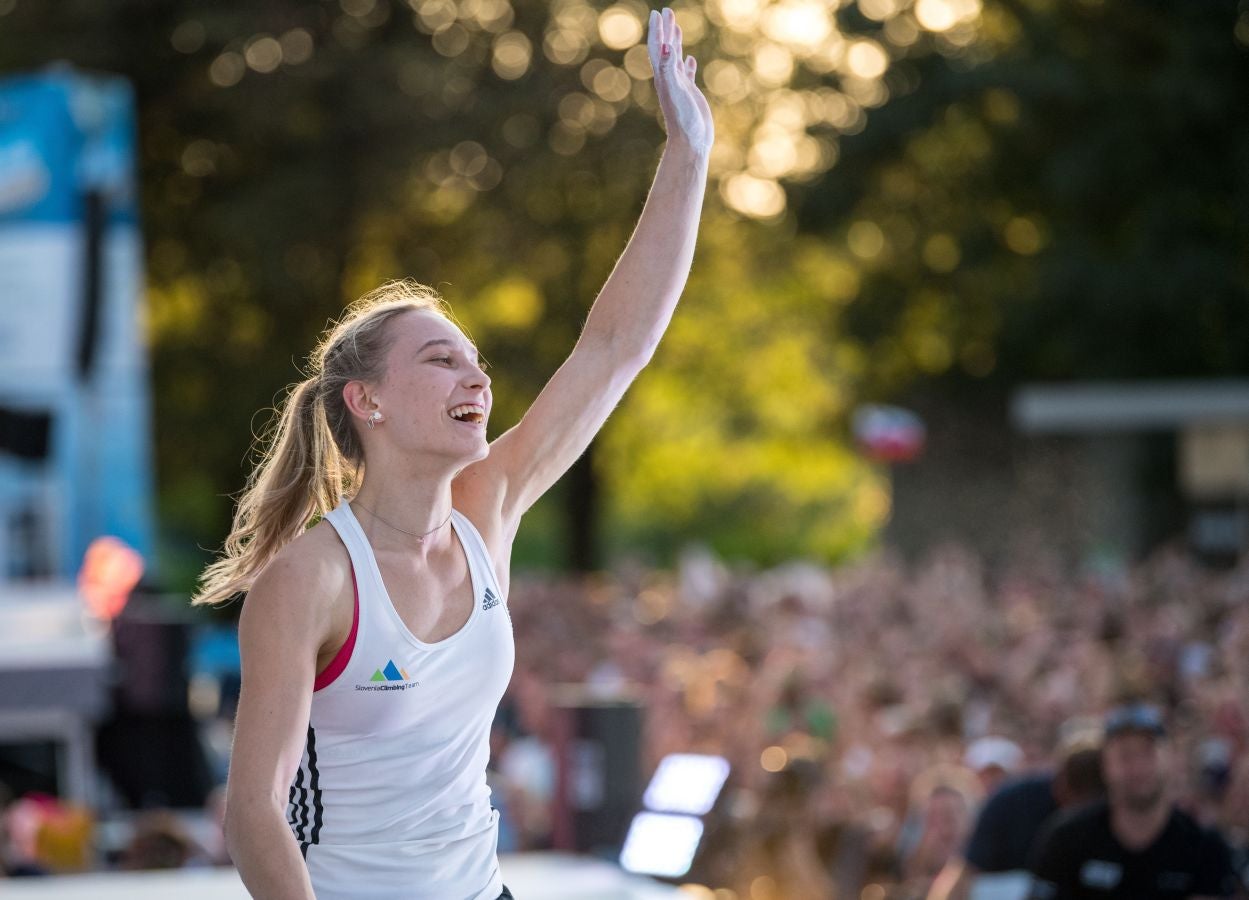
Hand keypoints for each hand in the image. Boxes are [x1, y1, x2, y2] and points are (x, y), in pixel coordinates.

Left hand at [646, 7, 713, 156]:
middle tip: (666, 12)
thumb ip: (669, 68)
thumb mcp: (675, 90)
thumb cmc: (683, 118)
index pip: (659, 47)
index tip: (658, 13)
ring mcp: (679, 86)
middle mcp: (669, 79)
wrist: (691, 141)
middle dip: (666, 30)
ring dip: (675, 43)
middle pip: (666, 49)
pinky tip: (690, 59)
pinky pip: (687, 74)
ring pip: (676, 59)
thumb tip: (666, 47)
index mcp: (663, 76)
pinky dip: (687, 64)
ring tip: (676, 29)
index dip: (658, 30)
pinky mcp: (689, 94)